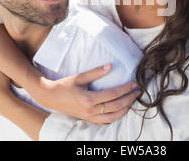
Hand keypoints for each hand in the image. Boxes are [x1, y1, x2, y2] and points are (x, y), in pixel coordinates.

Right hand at [26, 63, 140, 124]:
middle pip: (116, 106)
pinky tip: (121, 110)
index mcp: (88, 99)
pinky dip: (116, 117)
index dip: (125, 89)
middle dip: (129, 99)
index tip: (134, 83)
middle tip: (137, 91)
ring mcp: (90, 117)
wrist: (51, 97)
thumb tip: (110, 66)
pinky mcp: (88, 119)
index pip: (113, 94)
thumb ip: (96, 72)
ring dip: (125, 109)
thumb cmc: (64, 85)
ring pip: (113, 117)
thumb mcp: (80, 77)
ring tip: (132, 100)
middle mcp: (90, 110)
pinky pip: (105, 121)